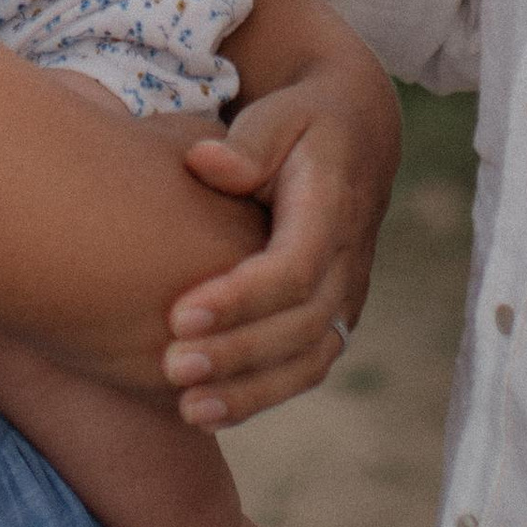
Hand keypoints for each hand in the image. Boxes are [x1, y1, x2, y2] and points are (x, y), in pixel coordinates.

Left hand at [160, 40, 401, 426]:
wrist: (354, 135)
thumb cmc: (299, 121)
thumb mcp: (279, 114)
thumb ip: (246, 142)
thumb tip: (206, 163)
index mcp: (333, 209)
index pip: (294, 268)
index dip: (241, 297)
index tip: (179, 314)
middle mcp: (347, 261)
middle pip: (300, 325)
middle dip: (237, 354)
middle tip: (172, 367)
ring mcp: (346, 294)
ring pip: (308, 360)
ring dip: (249, 391)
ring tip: (188, 409)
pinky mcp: (332, 316)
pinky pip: (304, 368)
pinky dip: (260, 396)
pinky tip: (205, 412)